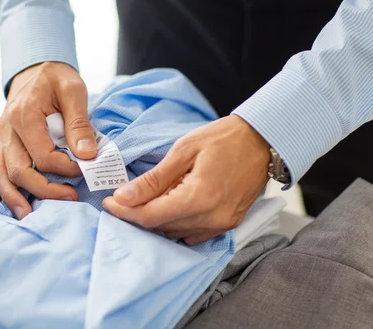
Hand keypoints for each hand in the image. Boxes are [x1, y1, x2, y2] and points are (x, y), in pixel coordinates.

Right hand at [0, 62, 96, 218]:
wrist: (35, 69)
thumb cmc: (55, 78)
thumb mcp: (73, 89)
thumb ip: (80, 122)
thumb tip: (87, 154)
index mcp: (24, 114)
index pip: (43, 154)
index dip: (65, 167)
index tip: (85, 168)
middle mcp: (8, 129)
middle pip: (18, 170)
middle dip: (44, 189)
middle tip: (70, 198)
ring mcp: (2, 138)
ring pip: (0, 174)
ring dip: (14, 197)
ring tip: (29, 216)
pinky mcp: (3, 144)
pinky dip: (0, 190)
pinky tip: (9, 206)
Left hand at [102, 115, 270, 244]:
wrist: (263, 141)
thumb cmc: (223, 139)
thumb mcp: (183, 151)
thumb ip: (153, 179)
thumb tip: (124, 196)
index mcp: (199, 197)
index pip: (151, 216)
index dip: (125, 212)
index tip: (108, 202)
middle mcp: (212, 218)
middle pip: (161, 227)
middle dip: (136, 214)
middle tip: (121, 198)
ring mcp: (222, 224)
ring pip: (175, 233)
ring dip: (155, 220)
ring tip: (143, 199)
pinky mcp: (228, 224)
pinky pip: (192, 234)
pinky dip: (175, 224)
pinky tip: (168, 206)